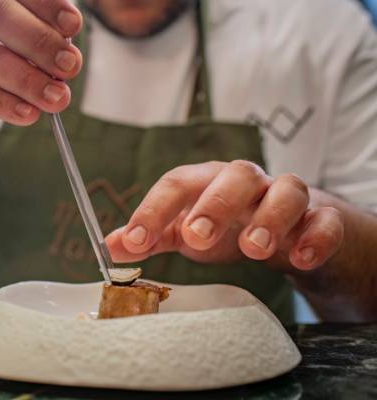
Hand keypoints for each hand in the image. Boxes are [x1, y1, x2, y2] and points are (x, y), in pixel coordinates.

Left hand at [105, 160, 344, 273]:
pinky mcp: (320, 218)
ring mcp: (285, 196)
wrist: (285, 228)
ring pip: (287, 190)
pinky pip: (325, 220)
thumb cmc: (226, 224)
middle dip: (214, 205)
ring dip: (270, 218)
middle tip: (195, 238)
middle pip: (235, 176)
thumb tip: (110, 245)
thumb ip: (151, 235)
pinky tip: (299, 259)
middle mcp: (247, 182)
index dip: (153, 209)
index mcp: (207, 181)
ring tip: (253, 249)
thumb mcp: (184, 229)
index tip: (135, 242)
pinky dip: (315, 237)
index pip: (177, 183)